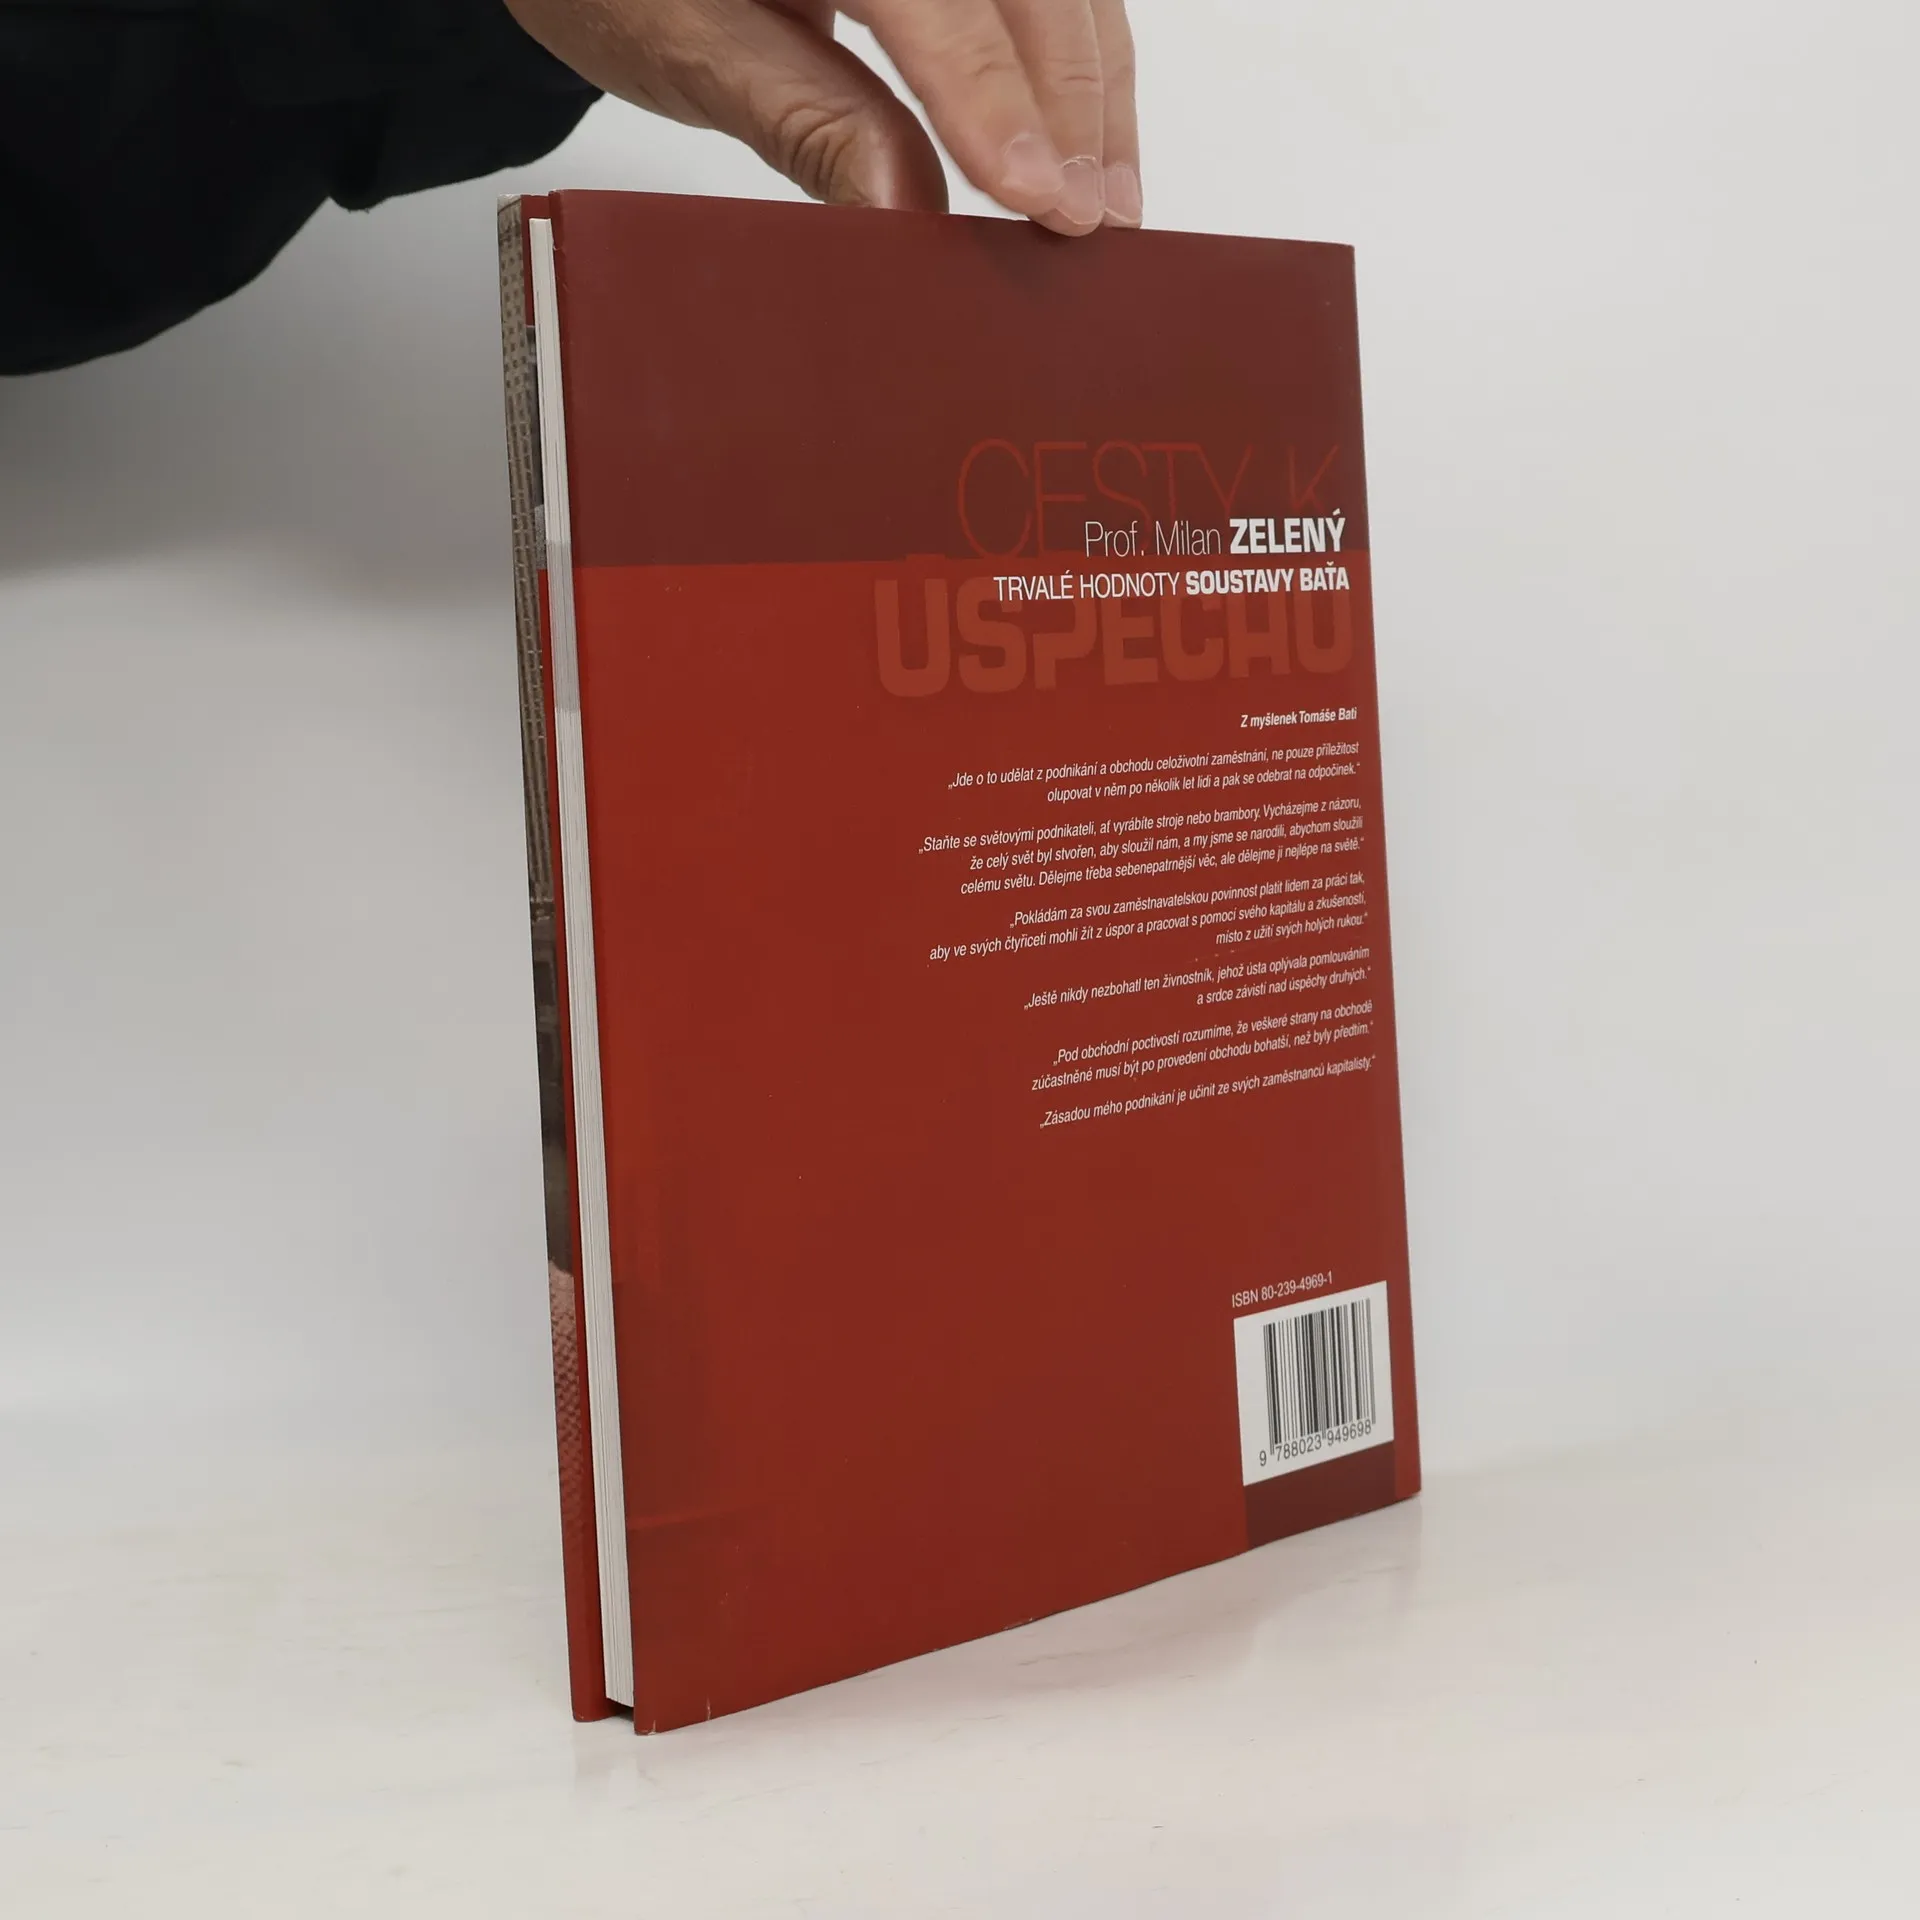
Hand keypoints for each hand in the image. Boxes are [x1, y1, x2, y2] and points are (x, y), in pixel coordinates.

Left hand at [503, 0, 1139, 234]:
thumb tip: (907, 210)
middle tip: (1090, 217)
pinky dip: (1075, 53)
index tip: (1038, 193)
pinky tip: (1088, 135)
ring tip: (1108, 195)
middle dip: (1072, 99)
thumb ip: (805, 120)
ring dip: (1093, 84)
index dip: (993, 95)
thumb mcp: (687, 46)